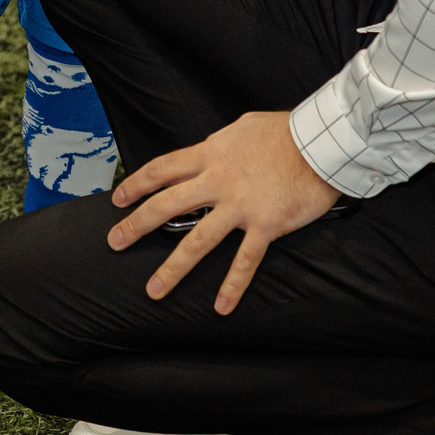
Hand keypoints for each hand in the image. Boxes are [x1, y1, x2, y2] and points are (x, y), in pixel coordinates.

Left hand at [107, 110, 340, 314]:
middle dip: (137, 225)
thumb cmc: (283, 132)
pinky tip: (221, 307)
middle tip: (115, 242)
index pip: (161, 170)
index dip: (136, 185)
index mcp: (209, 155)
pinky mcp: (265, 225)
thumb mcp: (241, 128)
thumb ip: (219, 145)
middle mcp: (217, 181)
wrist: (319, 142)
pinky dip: (233, 285)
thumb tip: (209, 151)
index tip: (118, 199)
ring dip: (173, 268)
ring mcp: (239, 206)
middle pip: (167, 205)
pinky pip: (245, 261)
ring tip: (154, 290)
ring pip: (197, 241)